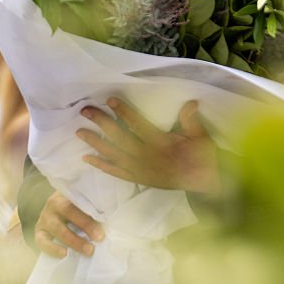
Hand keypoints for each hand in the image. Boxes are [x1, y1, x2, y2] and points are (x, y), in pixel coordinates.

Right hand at [34, 190, 104, 258]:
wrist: (55, 213)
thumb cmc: (76, 210)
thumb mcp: (84, 204)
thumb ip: (93, 209)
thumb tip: (110, 222)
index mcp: (67, 194)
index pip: (79, 200)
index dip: (92, 211)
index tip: (104, 226)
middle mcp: (54, 204)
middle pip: (69, 211)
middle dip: (86, 225)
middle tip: (100, 238)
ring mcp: (44, 218)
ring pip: (57, 228)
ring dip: (74, 240)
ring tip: (88, 250)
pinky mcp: (39, 232)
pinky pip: (42, 241)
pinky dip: (53, 248)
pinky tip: (65, 254)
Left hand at [77, 97, 220, 193]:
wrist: (203, 183)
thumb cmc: (201, 157)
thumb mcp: (201, 137)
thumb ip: (192, 121)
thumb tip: (190, 103)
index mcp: (161, 144)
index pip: (138, 125)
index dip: (124, 112)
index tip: (109, 100)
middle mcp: (147, 158)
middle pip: (120, 138)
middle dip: (102, 123)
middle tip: (85, 111)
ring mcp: (140, 170)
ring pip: (114, 155)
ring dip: (96, 143)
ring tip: (79, 131)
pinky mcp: (139, 178)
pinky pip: (117, 172)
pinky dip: (101, 165)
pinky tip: (87, 158)